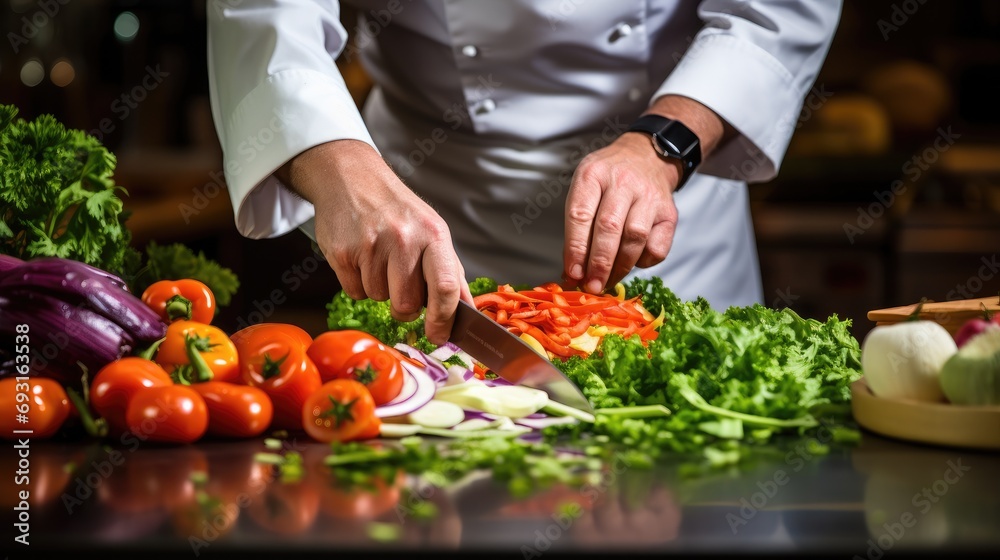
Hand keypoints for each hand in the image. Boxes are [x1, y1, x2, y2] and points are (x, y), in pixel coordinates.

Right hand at [277, 140, 470, 343]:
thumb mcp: (432, 232)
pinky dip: (358, 284)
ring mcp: (371, 245)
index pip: (445, 287)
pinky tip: (361, 258)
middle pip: (407, 303)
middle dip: (405, 307)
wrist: (353, 179)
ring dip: (380, 290)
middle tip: (401, 286)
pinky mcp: (342, 252)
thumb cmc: (398, 212)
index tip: (439, 337)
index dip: (443, 320)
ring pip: (379, 299)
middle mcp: (404, 238)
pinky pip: (355, 292)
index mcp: (433, 235)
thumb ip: (451, 272)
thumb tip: (468, 312)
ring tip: (379, 260)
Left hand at [562, 132, 680, 293]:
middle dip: (598, 264)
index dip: (575, 249)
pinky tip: (633, 260)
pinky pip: (657, 246)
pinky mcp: (669, 212)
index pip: (580, 215)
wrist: (647, 157)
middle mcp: (622, 181)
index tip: (572, 274)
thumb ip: (577, 228)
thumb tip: (572, 273)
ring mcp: (649, 196)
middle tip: (591, 287)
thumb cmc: (608, 180)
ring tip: (607, 282)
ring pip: (635, 238)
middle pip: (609, 228)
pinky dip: (644, 261)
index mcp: (593, 174)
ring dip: (620, 267)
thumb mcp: (585, 189)